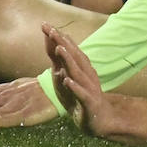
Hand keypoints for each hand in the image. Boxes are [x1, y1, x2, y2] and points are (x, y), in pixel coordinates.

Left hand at [43, 23, 119, 137]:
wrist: (100, 121)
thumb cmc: (81, 99)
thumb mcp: (68, 81)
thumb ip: (61, 65)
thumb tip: (53, 47)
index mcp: (82, 68)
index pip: (69, 49)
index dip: (58, 37)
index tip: (45, 25)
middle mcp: (87, 74)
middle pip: (74, 56)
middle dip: (62, 42)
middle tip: (51, 30)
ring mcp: (89, 87)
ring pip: (78, 72)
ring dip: (68, 60)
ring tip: (59, 49)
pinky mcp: (90, 102)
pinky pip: (82, 93)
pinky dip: (74, 86)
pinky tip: (66, 81)